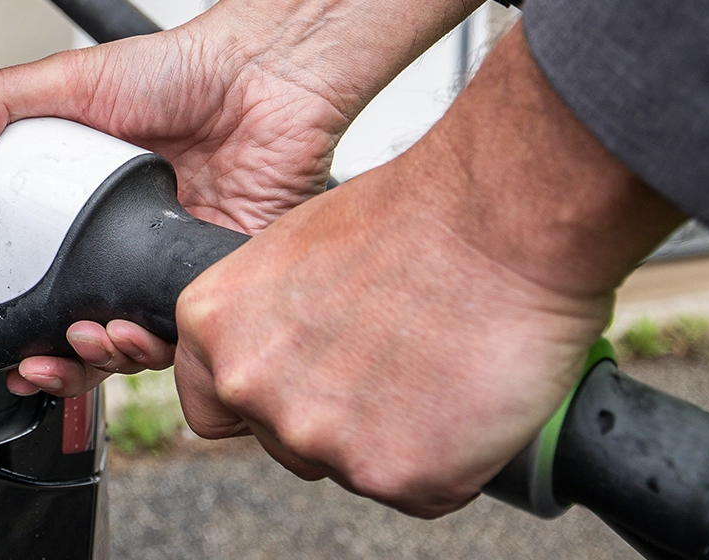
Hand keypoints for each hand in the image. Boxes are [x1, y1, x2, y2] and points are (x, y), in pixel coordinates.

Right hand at [0, 0, 548, 398]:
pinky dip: (161, 346)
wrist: (261, 72)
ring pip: (137, 347)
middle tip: (38, 364)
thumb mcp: (67, 79)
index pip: (46, 287)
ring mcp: (174, 265)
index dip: (22, 327)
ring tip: (88, 336)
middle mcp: (129, 247)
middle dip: (58, 365)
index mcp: (86, 213)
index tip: (4, 347)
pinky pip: (191, 333)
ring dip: (105, 357)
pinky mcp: (220, 276)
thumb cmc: (179, 70)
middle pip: (87, 336)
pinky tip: (137, 327)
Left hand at [172, 26, 681, 515]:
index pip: (213, 407)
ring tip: (434, 366)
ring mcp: (317, 436)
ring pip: (354, 469)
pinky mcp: (391, 474)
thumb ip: (267, 317)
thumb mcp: (293, 251)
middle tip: (392, 362)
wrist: (496, 220)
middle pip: (286, 443)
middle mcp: (248, 385)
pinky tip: (464, 394)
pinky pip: (423, 489)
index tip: (308, 382)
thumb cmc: (411, 219)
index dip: (269, 399)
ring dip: (393, 437)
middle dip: (336, 418)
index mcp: (212, 324)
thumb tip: (284, 352)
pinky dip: (451, 458)